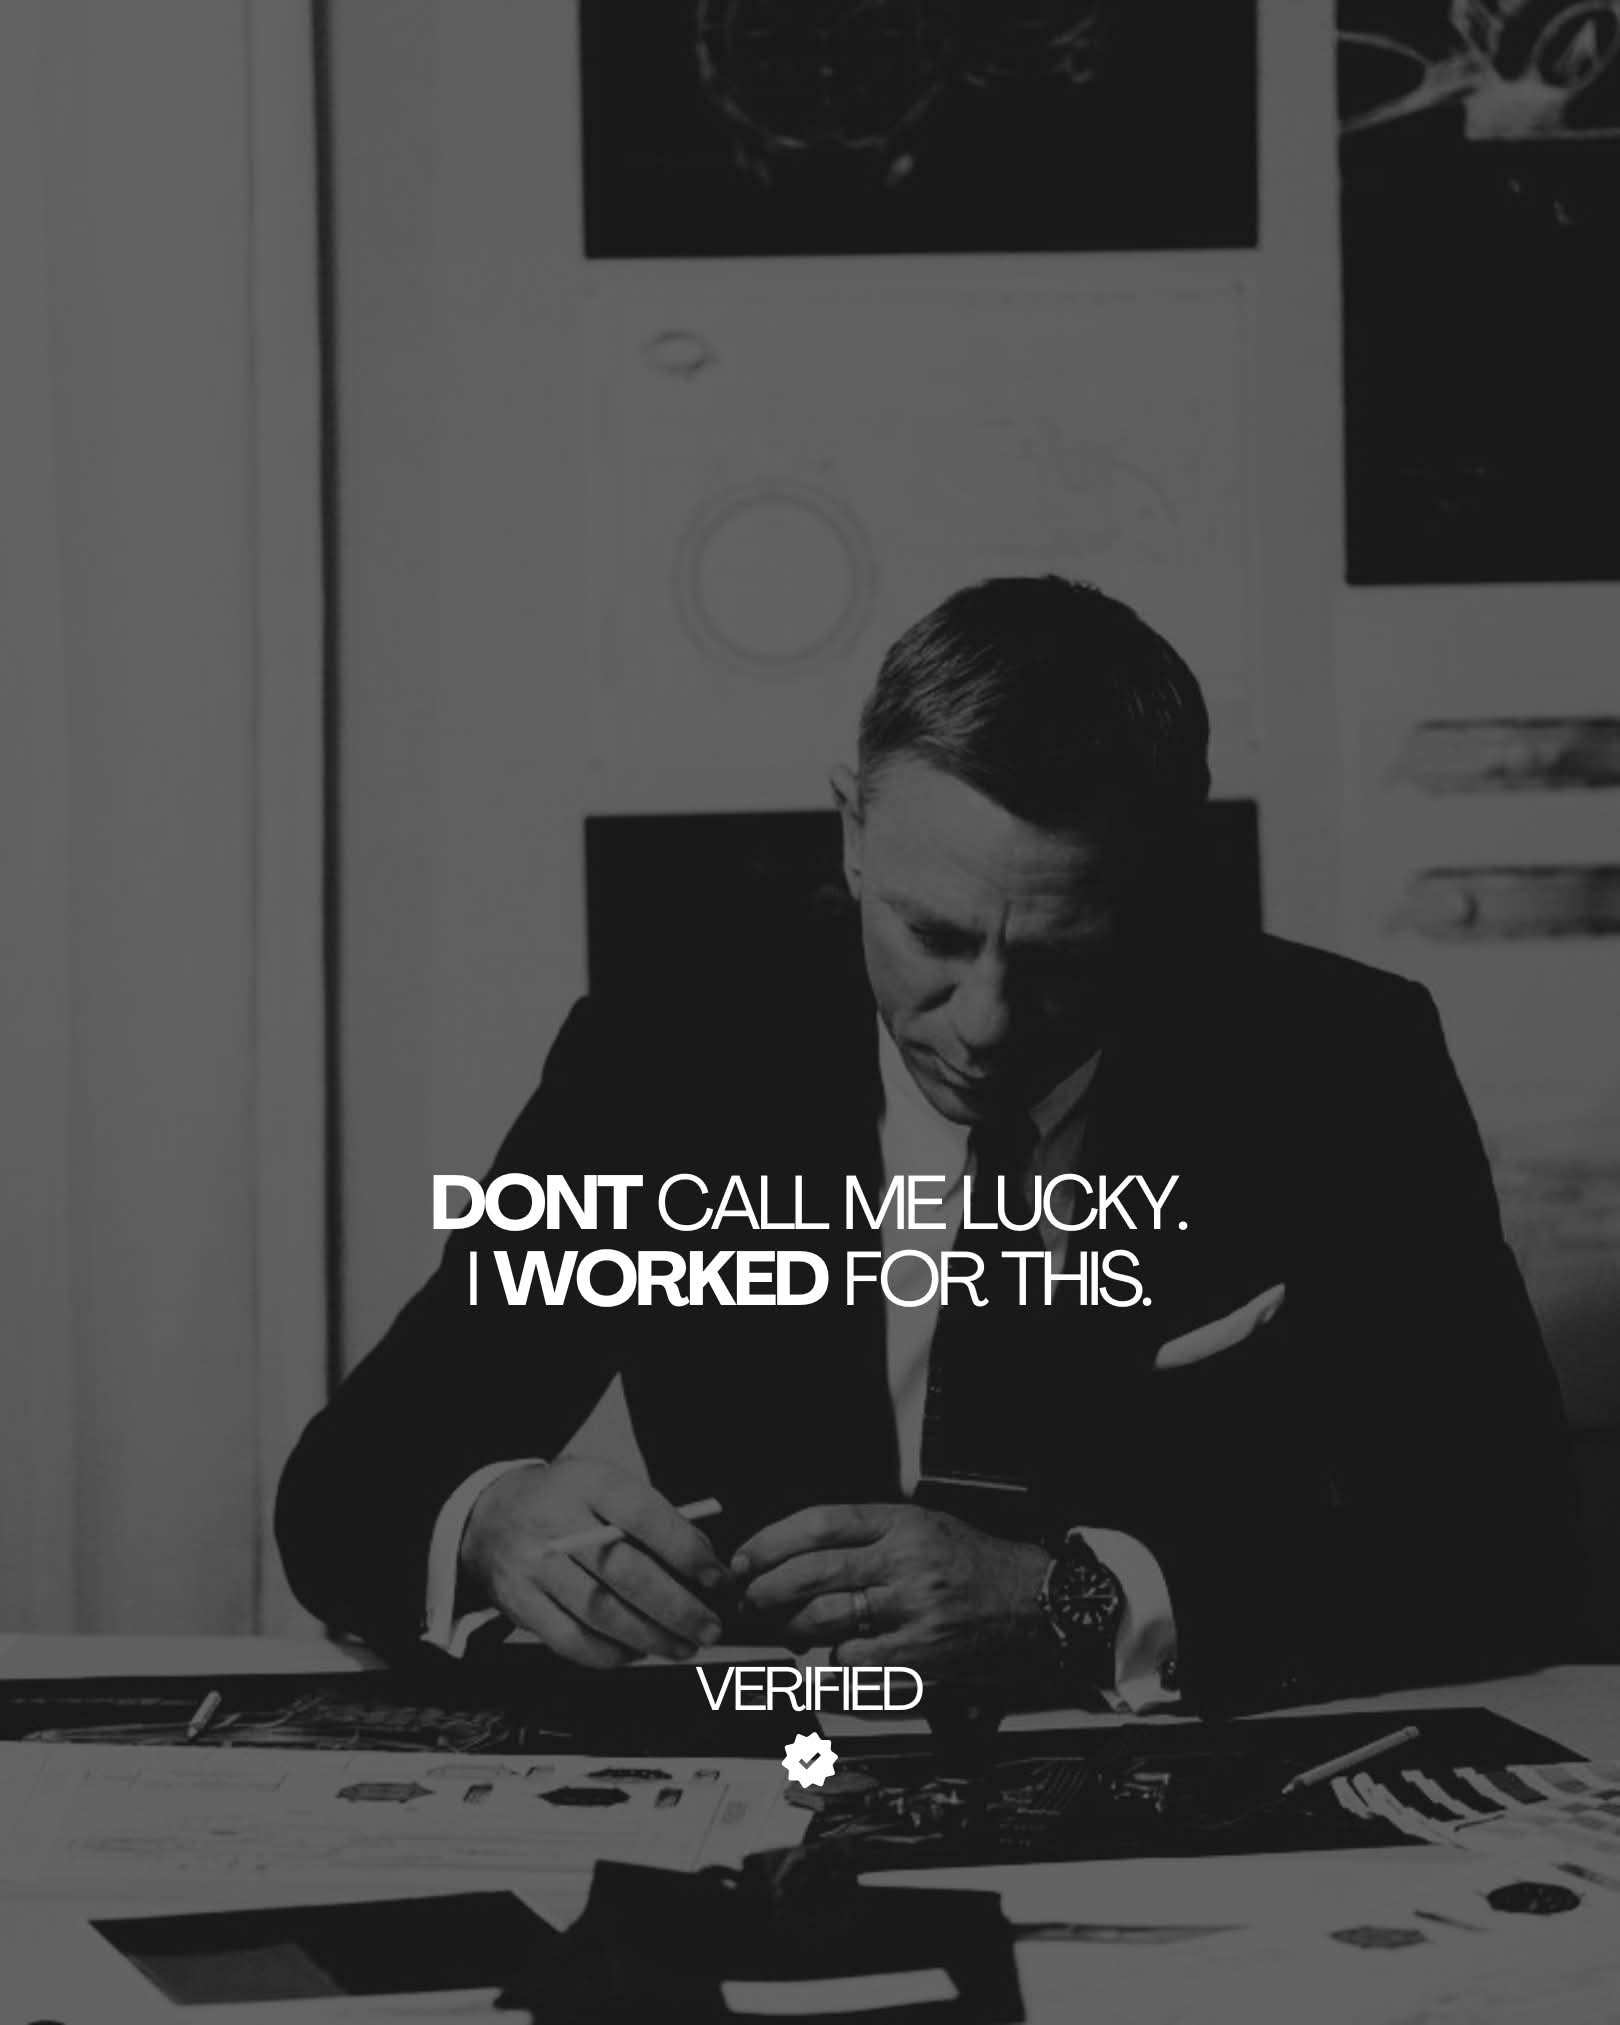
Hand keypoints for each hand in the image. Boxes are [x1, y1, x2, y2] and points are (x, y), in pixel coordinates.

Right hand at [461, 1458, 731, 1667]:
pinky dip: (610, 1654)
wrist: (489, 1517)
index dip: (684, 1549)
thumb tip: (704, 1563)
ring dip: (650, 1638)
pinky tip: (636, 1652)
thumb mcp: (604, 1485)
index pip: (642, 1515)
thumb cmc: (564, 1501)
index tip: (716, 1577)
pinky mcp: (520, 1604)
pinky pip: (571, 1641)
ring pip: (600, 1613)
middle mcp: (558, 1524)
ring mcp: (534, 1566)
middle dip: (676, 1607)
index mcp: (588, 1483)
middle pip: (623, 1572)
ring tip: (682, 1646)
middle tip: (710, 1627)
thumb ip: (651, 1517)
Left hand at [732, 1503, 1050, 1677]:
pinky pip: (855, 1662)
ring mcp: (913, 1606)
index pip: (821, 1522)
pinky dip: (827, 1665)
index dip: (772, 1541)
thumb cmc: (982, 1566)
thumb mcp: (928, 1526)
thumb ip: (871, 1534)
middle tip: (749, 1600)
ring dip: (791, 1629)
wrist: (1043, 1603)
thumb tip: (802, 1554)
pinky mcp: (922, 1651)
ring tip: (784, 1631)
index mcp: (903, 1521)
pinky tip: (819, 1663)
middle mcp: (905, 1559)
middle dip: (766, 1589)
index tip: (747, 1558)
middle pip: (813, 1570)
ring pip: (826, 1618)